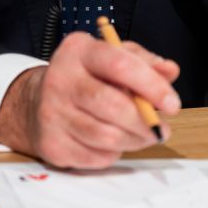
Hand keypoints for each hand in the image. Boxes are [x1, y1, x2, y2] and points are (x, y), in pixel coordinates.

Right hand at [0, 32, 181, 168]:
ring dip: (134, 140)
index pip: (120, 64)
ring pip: (107, 136)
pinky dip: (113, 153)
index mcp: (78, 51)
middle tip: (160, 128)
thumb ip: (142, 62)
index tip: (172, 104)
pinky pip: (96, 156)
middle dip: (145, 121)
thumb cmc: (84, 78)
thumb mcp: (110, 58)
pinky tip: (112, 142)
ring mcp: (52, 113)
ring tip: (140, 135)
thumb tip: (169, 71)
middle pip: (113, 105)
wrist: (35, 103)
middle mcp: (60, 79)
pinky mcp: (51, 143)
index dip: (152, 86)